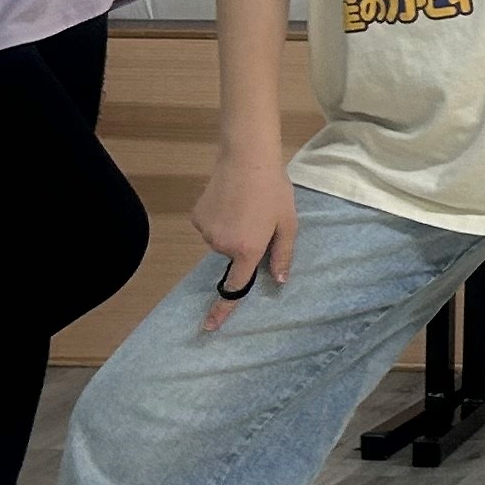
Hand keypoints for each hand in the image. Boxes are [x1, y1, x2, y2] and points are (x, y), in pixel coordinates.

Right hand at [192, 148, 297, 326]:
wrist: (246, 158)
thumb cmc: (274, 190)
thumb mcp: (288, 223)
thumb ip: (283, 255)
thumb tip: (279, 281)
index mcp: (247, 250)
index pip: (235, 288)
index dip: (222, 310)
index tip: (210, 326)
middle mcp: (222, 245)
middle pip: (233, 256)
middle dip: (245, 244)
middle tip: (259, 218)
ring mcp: (206, 231)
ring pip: (221, 241)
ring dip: (232, 230)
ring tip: (245, 204)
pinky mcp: (196, 217)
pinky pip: (210, 227)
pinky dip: (219, 218)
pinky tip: (229, 200)